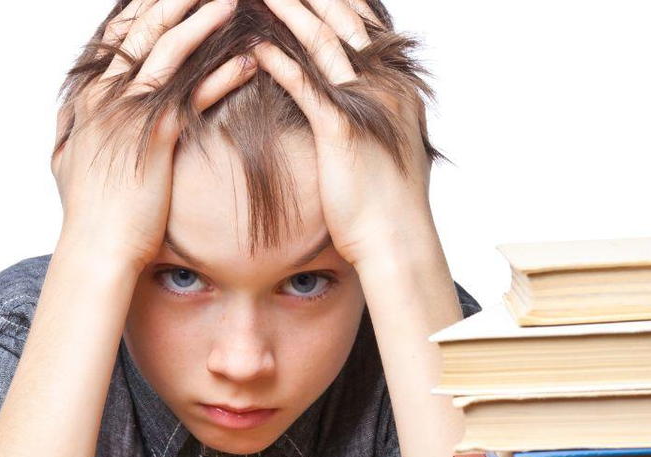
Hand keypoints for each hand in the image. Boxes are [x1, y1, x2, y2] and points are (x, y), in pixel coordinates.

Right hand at [50, 0, 255, 271]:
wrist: (96, 248)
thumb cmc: (90, 212)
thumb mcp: (69, 160)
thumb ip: (72, 129)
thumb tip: (69, 118)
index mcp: (88, 95)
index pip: (117, 34)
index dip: (144, 8)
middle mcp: (104, 94)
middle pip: (144, 28)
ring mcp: (128, 111)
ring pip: (168, 49)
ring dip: (202, 20)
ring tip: (232, 0)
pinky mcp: (155, 134)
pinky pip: (193, 93)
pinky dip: (223, 74)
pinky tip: (249, 61)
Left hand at [252, 0, 434, 267]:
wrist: (397, 239)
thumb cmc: (387, 199)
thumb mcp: (388, 142)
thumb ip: (375, 109)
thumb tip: (356, 95)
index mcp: (397, 81)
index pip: (362, 19)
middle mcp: (386, 82)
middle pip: (341, 17)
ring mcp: (366, 102)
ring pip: (320, 40)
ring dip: (285, 12)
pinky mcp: (341, 128)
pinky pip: (303, 83)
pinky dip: (276, 62)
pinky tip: (253, 48)